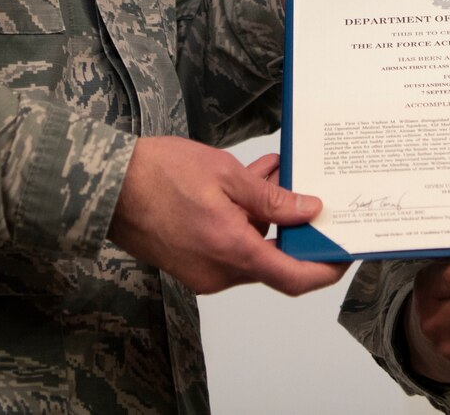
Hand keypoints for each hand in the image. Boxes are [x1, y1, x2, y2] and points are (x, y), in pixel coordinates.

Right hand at [108, 136, 345, 295]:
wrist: (106, 184)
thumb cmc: (158, 175)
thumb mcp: (227, 175)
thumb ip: (272, 198)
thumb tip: (308, 210)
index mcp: (233, 252)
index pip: (294, 278)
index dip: (325, 269)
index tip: (343, 253)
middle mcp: (219, 272)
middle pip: (273, 260)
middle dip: (292, 225)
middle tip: (305, 189)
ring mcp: (202, 271)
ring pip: (250, 248)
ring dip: (265, 215)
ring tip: (271, 172)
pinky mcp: (189, 262)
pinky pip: (228, 245)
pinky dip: (242, 219)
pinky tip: (245, 183)